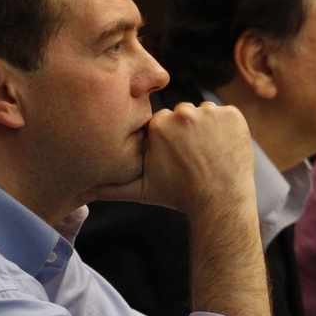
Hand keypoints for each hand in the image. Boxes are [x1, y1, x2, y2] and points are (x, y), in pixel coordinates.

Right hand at [93, 102, 256, 215]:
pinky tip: (224, 149)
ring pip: (205, 114)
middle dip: (187, 132)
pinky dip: (228, 129)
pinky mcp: (232, 115)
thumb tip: (83, 191)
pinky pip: (228, 116)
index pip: (163, 122)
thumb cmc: (179, 197)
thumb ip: (111, 186)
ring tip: (210, 155)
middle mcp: (182, 113)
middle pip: (183, 115)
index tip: (177, 157)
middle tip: (195, 158)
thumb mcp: (141, 191)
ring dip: (208, 129)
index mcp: (158, 125)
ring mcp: (210, 113)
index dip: (170, 140)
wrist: (220, 202)